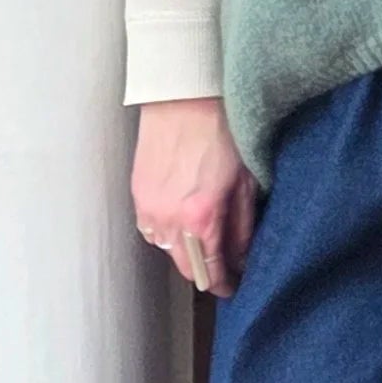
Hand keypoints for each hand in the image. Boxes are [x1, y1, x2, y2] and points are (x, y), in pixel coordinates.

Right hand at [132, 97, 257, 298]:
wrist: (184, 96)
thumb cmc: (221, 132)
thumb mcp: (244, 183)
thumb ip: (242, 228)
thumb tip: (241, 259)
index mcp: (199, 219)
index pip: (209, 271)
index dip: (223, 284)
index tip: (232, 286)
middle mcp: (168, 220)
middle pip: (184, 267)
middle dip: (203, 270)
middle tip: (222, 266)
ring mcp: (147, 207)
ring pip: (165, 248)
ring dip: (183, 250)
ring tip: (202, 237)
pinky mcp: (137, 192)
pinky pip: (150, 227)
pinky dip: (166, 231)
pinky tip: (180, 217)